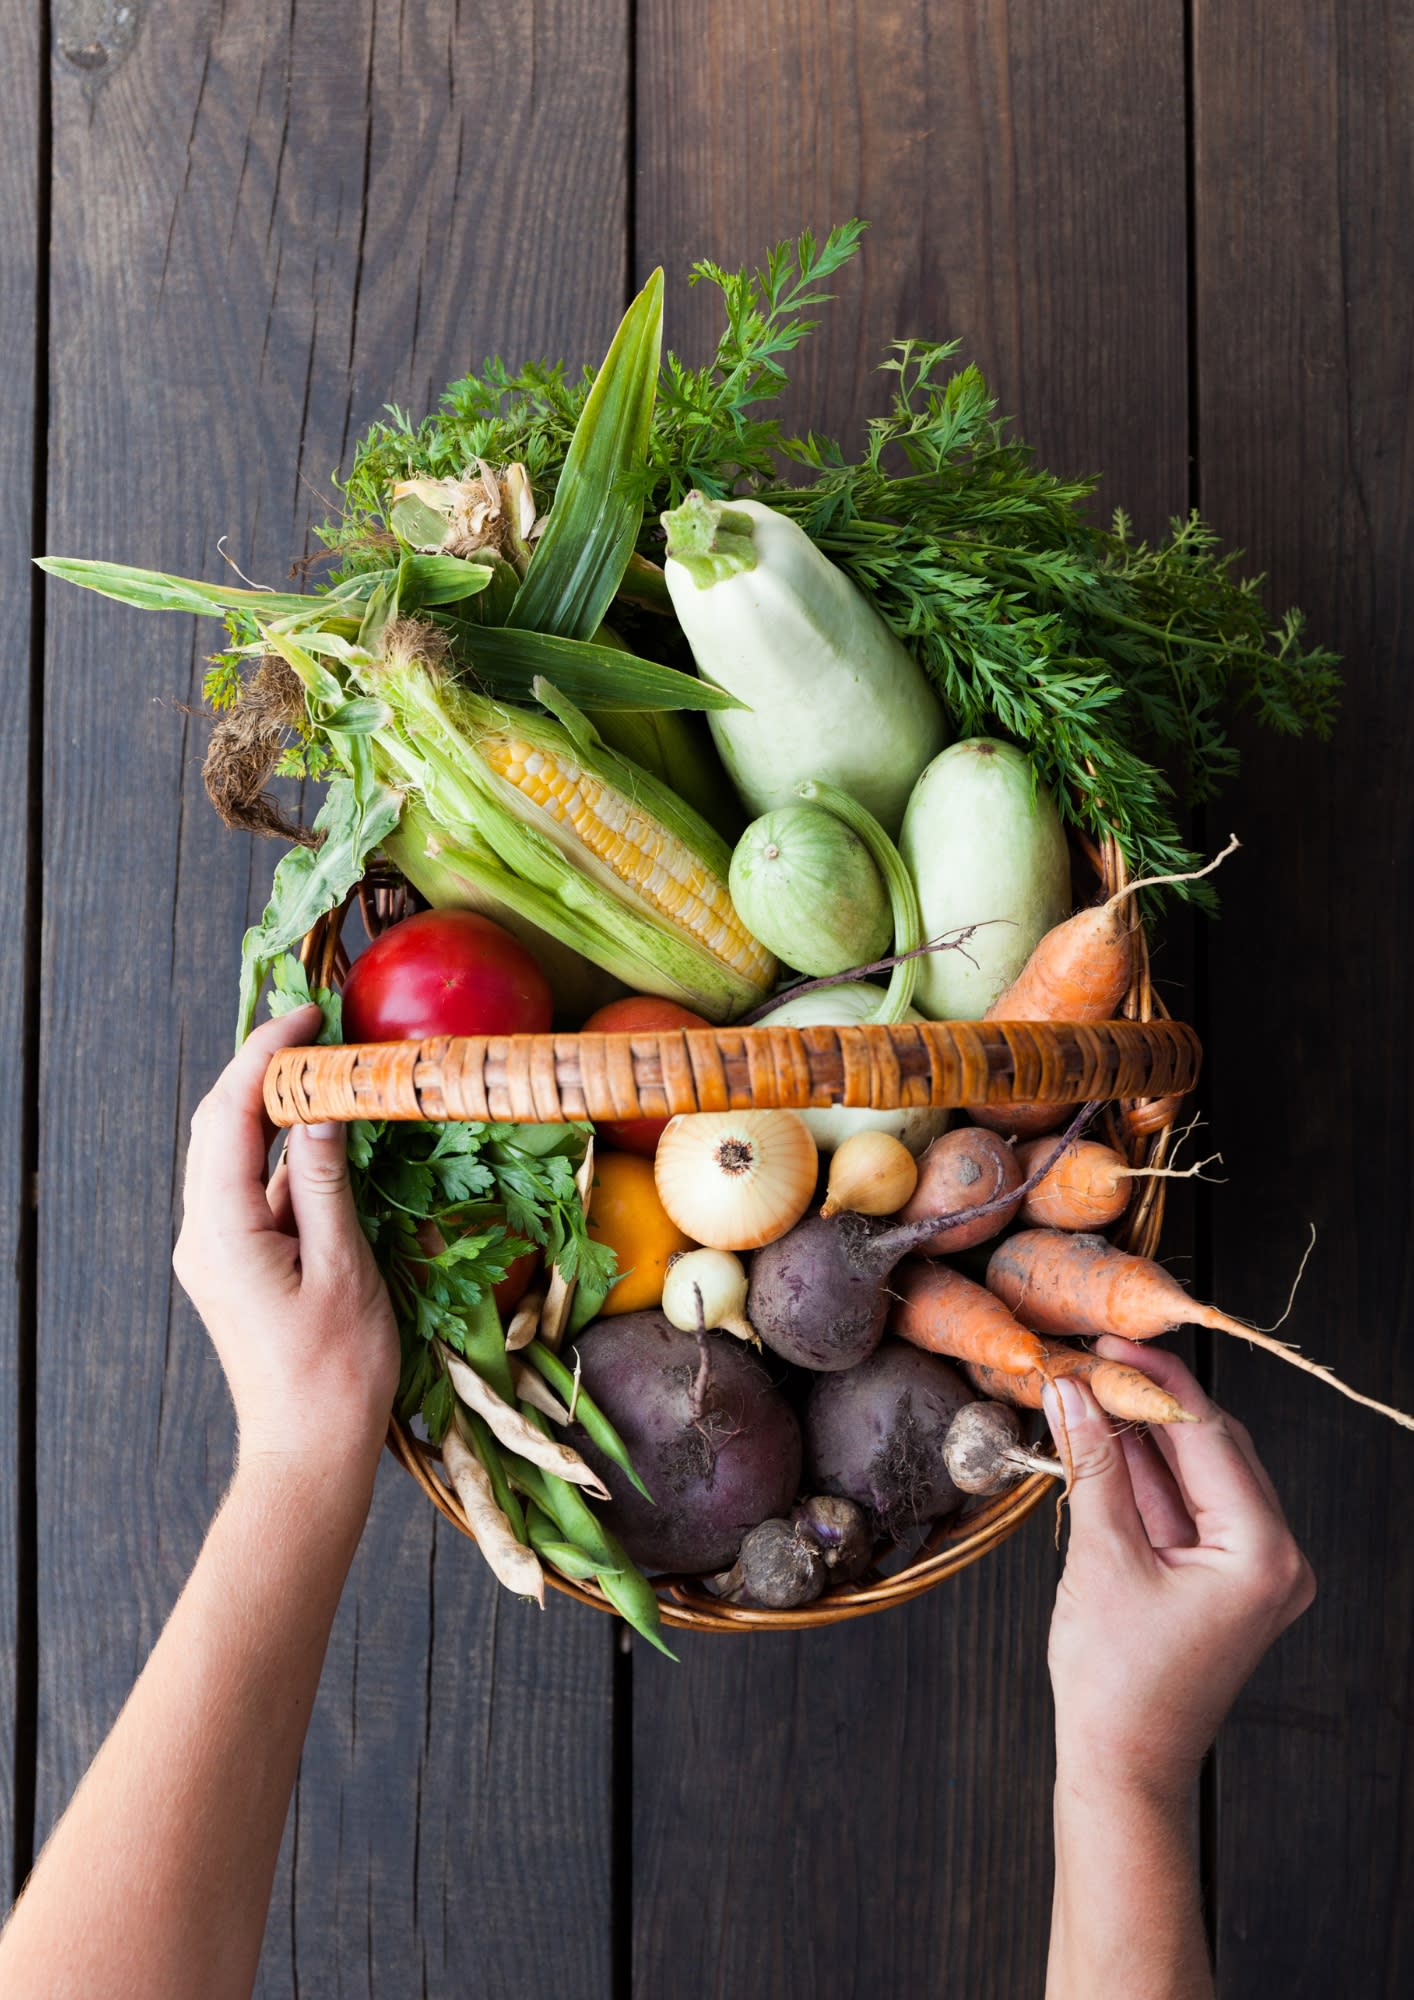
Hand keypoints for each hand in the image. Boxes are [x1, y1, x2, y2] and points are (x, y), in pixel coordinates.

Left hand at [173, 1005, 399, 1480]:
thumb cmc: (336, 1374)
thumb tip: (322, 1108)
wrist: (310, 1452)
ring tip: (321, 1068)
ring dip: (270, 1106)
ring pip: (229, 1153)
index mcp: (221, 1233)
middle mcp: (202, 1235)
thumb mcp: (344, 1268)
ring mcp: (213, 1251)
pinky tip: (319, 1134)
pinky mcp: (234, 1264)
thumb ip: (326, 1182)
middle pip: (219, 1126)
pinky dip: (279, 1150)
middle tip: (316, 1028)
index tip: (308, 1016)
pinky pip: (247, 1188)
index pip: (229, 1116)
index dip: (265, 1056)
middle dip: (262, 1069)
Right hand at [1043, 1339, 1314, 1799]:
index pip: (1209, 1436)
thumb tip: (1072, 1389)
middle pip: (1213, 1448)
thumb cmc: (1117, 1682)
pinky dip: (1149, 1479)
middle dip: (1148, 1404)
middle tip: (1091, 1362)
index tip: (1108, 1343)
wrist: (1123, 1767)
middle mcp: (1276, 1559)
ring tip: (1086, 1394)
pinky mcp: (1227, 1583)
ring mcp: (1254, 1572)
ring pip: (1200, 1475)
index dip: (1154, 1382)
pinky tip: (1103, 1443)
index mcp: (1263, 1553)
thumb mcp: (1101, 1555)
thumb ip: (1093, 1462)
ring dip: (1144, 1438)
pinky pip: (1191, 1510)